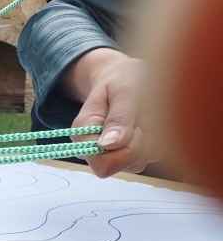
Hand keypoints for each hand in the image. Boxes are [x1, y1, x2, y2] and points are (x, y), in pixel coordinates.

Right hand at [61, 48, 162, 177]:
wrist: (123, 76)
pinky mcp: (131, 154)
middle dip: (141, 141)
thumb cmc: (121, 79)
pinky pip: (152, 155)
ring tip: (143, 115)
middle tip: (140, 115)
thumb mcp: (122, 90)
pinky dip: (156, 137)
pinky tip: (148, 120)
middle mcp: (96, 150)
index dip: (125, 147)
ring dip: (150, 137)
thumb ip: (118, 117)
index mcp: (84, 135)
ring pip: (141, 161)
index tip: (131, 122)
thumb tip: (110, 145)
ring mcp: (114, 155)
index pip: (104, 163)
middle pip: (126, 165)